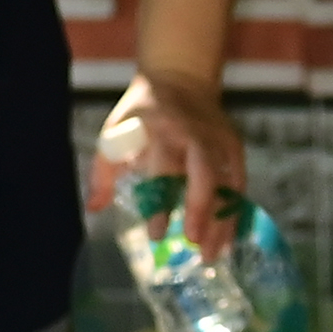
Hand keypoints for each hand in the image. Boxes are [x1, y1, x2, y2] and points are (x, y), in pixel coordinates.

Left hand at [95, 70, 247, 256]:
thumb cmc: (142, 112)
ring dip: (221, 220)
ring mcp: (217, 139)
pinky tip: (225, 238)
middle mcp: (192, 133)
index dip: (160, 202)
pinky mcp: (233, 146)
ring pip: (226, 183)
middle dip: (200, 208)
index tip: (155, 234)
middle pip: (204, 173)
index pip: (162, 168)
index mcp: (159, 128)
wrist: (181, 78)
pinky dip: (233, 212)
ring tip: (210, 254)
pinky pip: (238, 183)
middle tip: (193, 242)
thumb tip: (94, 208)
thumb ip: (104, 171)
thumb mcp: (115, 131)